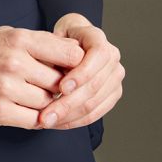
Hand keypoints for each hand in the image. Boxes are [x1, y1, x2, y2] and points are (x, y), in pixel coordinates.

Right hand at [0, 27, 84, 129]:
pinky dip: (37, 119)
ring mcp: (7, 88)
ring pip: (49, 103)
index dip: (77, 64)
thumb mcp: (4, 35)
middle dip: (61, 88)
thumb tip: (73, 53)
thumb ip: (37, 43)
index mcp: (18, 39)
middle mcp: (15, 62)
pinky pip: (34, 120)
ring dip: (48, 104)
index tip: (73, 69)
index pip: (69, 53)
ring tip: (36, 98)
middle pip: (61, 82)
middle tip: (55, 88)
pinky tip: (29, 111)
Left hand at [36, 13, 123, 130]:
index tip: (61, 88)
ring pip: (94, 103)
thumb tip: (51, 75)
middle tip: (46, 115)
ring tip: (47, 122)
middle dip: (68, 103)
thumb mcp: (50, 40)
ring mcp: (115, 77)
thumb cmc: (57, 40)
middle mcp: (112, 57)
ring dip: (69, 116)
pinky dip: (75, 121)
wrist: (69, 42)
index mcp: (98, 38)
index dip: (81, 74)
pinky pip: (96, 113)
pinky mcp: (113, 94)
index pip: (98, 56)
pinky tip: (58, 123)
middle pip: (95, 85)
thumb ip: (53, 53)